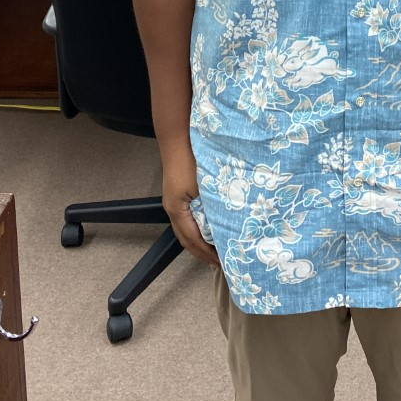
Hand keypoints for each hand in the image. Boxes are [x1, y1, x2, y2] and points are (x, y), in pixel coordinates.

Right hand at [162, 146, 219, 266]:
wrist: (178, 138)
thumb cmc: (190, 160)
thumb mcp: (204, 185)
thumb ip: (213, 205)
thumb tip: (228, 223)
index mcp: (177, 211)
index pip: (193, 240)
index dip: (206, 253)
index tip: (220, 263)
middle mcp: (172, 209)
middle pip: (186, 239)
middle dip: (201, 252)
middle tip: (218, 262)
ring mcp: (173, 202)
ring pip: (185, 230)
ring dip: (199, 242)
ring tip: (214, 250)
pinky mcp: (177, 195)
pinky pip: (187, 219)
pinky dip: (197, 229)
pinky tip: (208, 227)